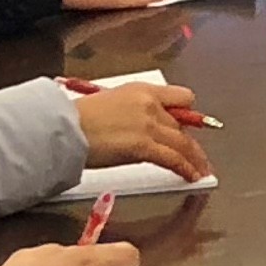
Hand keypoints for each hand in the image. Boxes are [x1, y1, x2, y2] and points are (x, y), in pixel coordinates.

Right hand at [74, 80, 209, 178]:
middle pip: (181, 125)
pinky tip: (191, 176)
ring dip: (194, 158)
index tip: (189, 125)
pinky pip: (174, 158)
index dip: (186, 114)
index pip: (180, 96)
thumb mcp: (109, 104)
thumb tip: (140, 130)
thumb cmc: (76, 120)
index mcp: (141, 90)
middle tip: (195, 154)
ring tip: (201, 170)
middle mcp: (150, 104)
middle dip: (187, 141)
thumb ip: (130, 113)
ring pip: (183, 143)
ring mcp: (149, 125)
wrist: (65, 129)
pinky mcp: (145, 146)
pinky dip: (186, 168)